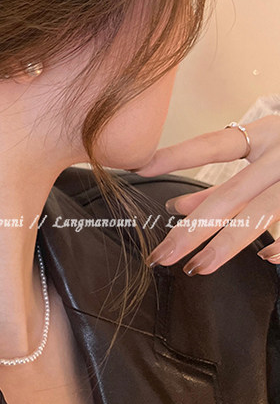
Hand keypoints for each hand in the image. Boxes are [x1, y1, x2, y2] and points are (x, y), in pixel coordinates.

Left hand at [135, 115, 279, 274]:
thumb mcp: (263, 147)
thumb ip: (222, 177)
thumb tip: (177, 207)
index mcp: (264, 137)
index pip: (211, 145)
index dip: (175, 155)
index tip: (139, 167)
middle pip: (229, 197)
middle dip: (191, 231)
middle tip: (160, 256)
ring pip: (261, 217)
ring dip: (226, 245)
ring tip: (197, 267)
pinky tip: (264, 259)